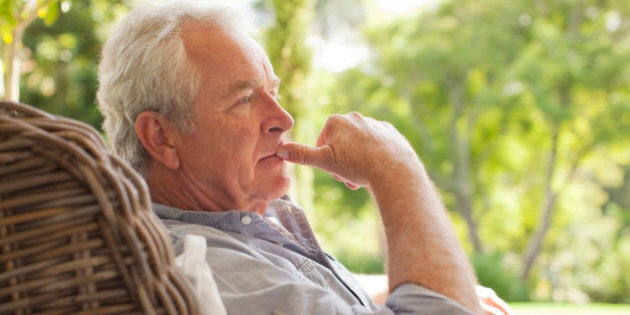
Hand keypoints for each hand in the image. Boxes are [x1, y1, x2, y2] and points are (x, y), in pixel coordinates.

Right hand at [276, 112, 418, 189]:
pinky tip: (378, 168)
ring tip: (365, 176)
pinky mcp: (389, 131)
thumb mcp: (324, 162)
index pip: (322, 143)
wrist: (394, 170)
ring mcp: (373, 123)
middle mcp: (354, 117)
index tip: (336, 172)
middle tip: (350, 179)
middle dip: (343, 163)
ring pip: (358, 145)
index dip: (326, 161)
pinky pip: (376, 145)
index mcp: (335, 121)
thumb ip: (302, 155)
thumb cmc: (357, 166)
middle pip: (340, 144)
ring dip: (358, 161)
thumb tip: (280, 149)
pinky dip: (375, 156)